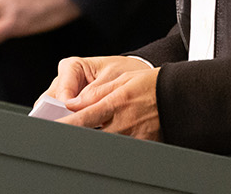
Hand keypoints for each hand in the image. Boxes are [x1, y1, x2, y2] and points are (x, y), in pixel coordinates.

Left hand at [44, 55, 159, 139]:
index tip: (52, 127)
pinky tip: (111, 135)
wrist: (178, 96)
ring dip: (95, 138)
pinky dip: (112, 143)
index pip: (83, 118)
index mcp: (115, 103)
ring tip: (92, 132)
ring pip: (104, 144)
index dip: (66, 124)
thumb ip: (94, 93)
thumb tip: (72, 103)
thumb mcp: (120, 80)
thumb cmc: (149, 85)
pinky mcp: (141, 146)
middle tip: (66, 133)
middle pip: (91, 136)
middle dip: (78, 134)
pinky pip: (121, 149)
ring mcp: (132, 137)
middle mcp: (123, 123)